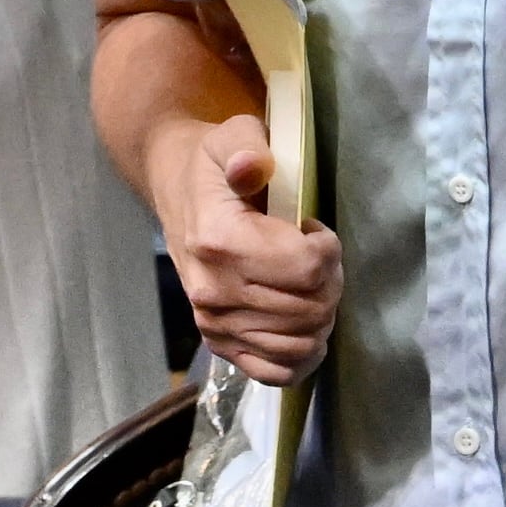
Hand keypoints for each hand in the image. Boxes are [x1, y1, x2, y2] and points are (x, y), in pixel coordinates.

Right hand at [148, 109, 338, 386]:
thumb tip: (253, 168)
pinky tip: (309, 332)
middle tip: (318, 257)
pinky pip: (272, 371)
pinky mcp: (218, 343)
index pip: (306, 269)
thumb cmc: (213, 164)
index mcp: (221, 240)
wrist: (175, 191)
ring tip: (311, 285)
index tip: (313, 228)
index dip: (328, 249)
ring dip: (322, 316)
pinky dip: (301, 359)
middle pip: (310, 308)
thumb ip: (248, 146)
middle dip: (331, 281)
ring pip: (299, 342)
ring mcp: (214, 323)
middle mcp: (214, 290)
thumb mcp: (232, 135)